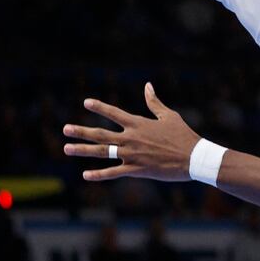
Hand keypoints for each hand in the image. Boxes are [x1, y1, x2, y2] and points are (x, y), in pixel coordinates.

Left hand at [63, 83, 198, 181]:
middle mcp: (132, 138)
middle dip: (81, 131)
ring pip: (102, 152)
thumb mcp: (169, 116)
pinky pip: (114, 172)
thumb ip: (154, 102)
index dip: (100, 107)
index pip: (114, 113)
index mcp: (139, 124)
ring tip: (67, 148)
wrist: (194, 158)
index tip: (86, 102)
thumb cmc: (183, 135)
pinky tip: (85, 175)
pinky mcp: (137, 170)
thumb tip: (147, 86)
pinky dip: (99, 174)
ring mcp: (132, 155)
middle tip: (65, 129)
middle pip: (101, 134)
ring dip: (83, 150)